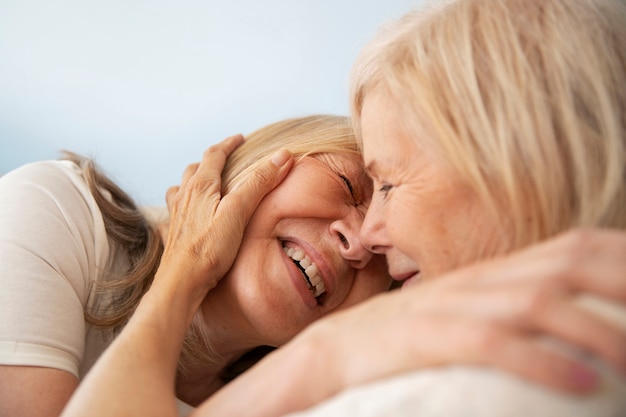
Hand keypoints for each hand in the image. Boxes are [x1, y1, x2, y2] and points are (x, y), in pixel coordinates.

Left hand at [155, 135, 292, 305]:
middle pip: (196, 168)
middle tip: (226, 157)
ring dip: (194, 178)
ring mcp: (176, 215)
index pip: (214, 155)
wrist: (181, 283)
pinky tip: (187, 212)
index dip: (228, 144)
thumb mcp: (238, 212)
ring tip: (205, 180)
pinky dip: (183, 202)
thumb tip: (282, 155)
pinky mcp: (173, 233)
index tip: (239, 138)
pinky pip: (175, 208)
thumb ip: (258, 182)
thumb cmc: (209, 250)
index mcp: (200, 187)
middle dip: (212, 159)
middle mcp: (185, 196)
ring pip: (182, 186)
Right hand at [303, 228, 625, 396]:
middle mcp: (479, 280)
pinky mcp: (426, 335)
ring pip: (536, 301)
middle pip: (564, 264)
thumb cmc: (408, 338)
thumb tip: (566, 320)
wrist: (337, 351)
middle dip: (622, 283)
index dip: (621, 255)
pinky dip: (541, 361)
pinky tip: (581, 385)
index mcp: (492, 272)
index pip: (570, 246)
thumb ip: (511, 309)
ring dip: (595, 329)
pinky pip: (490, 342)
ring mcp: (452, 304)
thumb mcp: (466, 315)